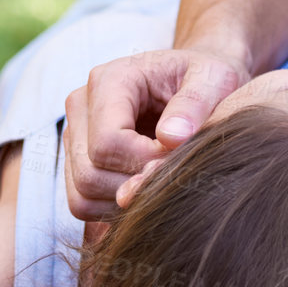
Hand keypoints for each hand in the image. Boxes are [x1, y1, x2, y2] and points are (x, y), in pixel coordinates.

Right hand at [62, 48, 247, 221]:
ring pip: (81, 195)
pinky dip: (113, 209)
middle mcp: (81, 106)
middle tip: (173, 175)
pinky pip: (82, 203)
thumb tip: (172, 138)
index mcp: (108, 80)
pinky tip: (145, 190)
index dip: (145, 163)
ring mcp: (74, 134)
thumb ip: (195, 104)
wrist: (195, 79)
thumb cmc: (205, 77)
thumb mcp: (213, 79)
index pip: (107, 143)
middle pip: (89, 174)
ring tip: (160, 181)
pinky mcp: (77, 158)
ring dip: (123, 201)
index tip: (179, 160)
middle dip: (135, 185)